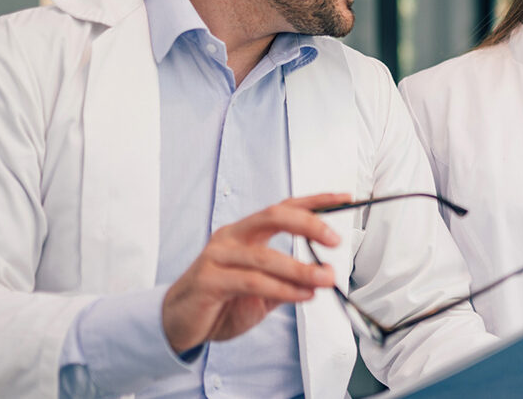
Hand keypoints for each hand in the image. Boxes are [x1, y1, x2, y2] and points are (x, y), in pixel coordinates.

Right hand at [161, 192, 351, 353]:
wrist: (177, 324)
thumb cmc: (219, 302)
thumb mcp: (262, 291)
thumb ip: (288, 281)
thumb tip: (323, 276)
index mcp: (245, 233)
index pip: (284, 208)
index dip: (315, 201)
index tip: (345, 198)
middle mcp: (231, 237)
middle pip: (274, 216)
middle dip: (309, 224)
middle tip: (336, 239)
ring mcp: (217, 256)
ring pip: (266, 256)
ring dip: (301, 268)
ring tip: (326, 278)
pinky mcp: (208, 280)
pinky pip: (253, 281)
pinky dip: (282, 289)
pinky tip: (302, 295)